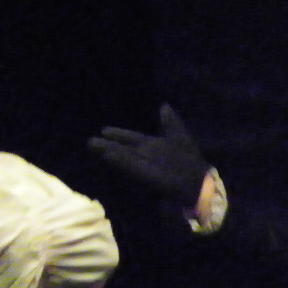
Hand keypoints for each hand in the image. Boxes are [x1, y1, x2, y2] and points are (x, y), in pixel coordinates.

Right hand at [87, 104, 209, 207]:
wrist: (198, 182)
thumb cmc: (189, 160)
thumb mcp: (180, 136)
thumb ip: (170, 122)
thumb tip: (163, 105)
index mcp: (154, 145)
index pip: (133, 138)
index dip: (119, 134)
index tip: (104, 130)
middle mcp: (146, 155)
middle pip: (124, 147)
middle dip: (108, 143)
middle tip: (90, 140)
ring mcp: (145, 165)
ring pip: (123, 156)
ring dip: (108, 150)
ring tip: (92, 145)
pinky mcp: (146, 176)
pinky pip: (130, 166)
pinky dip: (119, 160)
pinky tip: (108, 155)